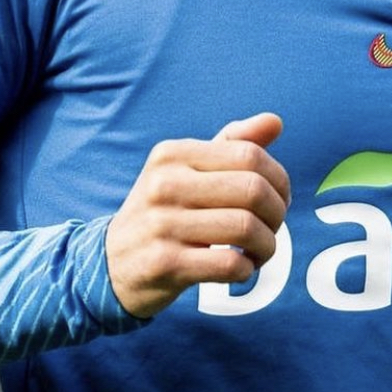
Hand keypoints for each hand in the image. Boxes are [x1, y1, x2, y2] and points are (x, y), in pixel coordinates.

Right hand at [105, 112, 290, 318]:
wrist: (112, 263)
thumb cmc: (164, 211)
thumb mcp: (188, 170)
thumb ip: (233, 144)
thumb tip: (275, 121)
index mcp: (174, 153)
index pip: (250, 155)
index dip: (278, 179)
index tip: (278, 199)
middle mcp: (165, 183)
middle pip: (253, 191)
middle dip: (276, 213)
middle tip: (272, 228)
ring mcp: (161, 224)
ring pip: (246, 228)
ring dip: (266, 246)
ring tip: (258, 252)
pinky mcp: (164, 264)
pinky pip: (229, 265)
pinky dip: (246, 269)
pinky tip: (240, 268)